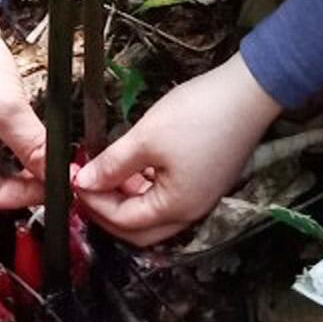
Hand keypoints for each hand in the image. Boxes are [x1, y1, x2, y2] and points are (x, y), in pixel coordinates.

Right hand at [0, 0, 46, 211]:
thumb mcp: (8, 110)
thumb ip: (34, 147)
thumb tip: (59, 175)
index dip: (26, 196)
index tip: (56, 185)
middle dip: (23, 181)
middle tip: (55, 171)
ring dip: (19, 160)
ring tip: (47, 152)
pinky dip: (11, 142)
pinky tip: (30, 133)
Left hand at [74, 54, 281, 246]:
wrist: (248, 92)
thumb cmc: (198, 115)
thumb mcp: (147, 137)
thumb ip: (112, 165)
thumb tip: (84, 182)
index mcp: (176, 208)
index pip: (123, 221)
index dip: (94, 203)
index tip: (74, 180)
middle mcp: (191, 212)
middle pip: (139, 229)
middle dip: (108, 212)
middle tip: (86, 187)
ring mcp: (202, 198)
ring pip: (154, 213)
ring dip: (127, 199)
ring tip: (106, 172)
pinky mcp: (207, 180)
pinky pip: (169, 196)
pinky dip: (147, 187)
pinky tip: (134, 166)